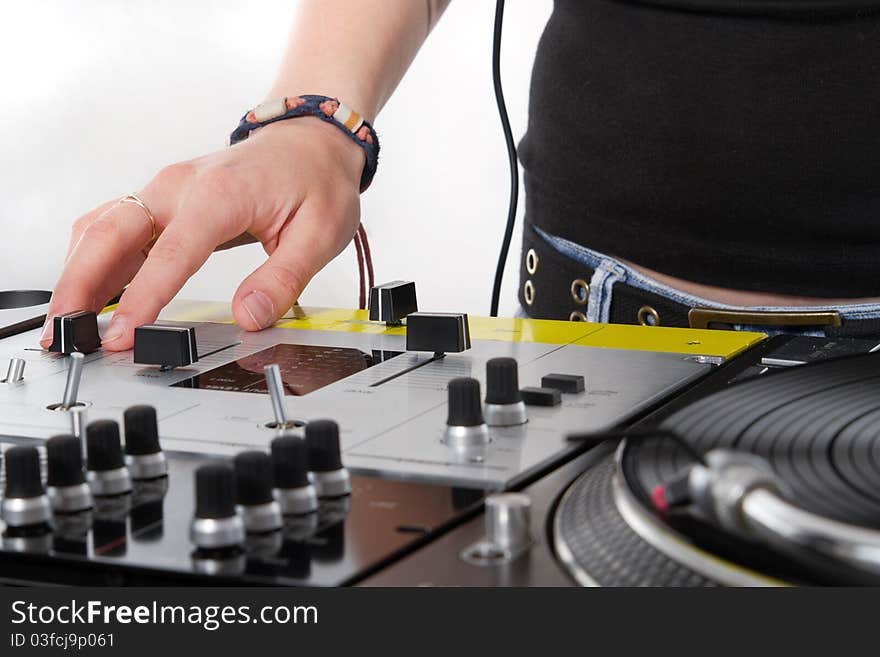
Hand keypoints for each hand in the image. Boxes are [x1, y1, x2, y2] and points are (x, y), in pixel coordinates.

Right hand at [40, 117, 364, 350]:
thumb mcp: (320, 234)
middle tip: (64, 333)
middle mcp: (180, 186)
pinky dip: (94, 260)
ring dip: (78, 273)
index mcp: (220, 194)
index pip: (171, 252)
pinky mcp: (162, 200)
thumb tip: (249, 317)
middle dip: (80, 283)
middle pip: (110, 231)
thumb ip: (283, 279)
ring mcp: (165, 190)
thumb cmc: (316, 182)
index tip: (123, 335)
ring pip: (102, 228)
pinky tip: (91, 294)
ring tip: (67, 323)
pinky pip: (114, 227)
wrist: (309, 142)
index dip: (144, 298)